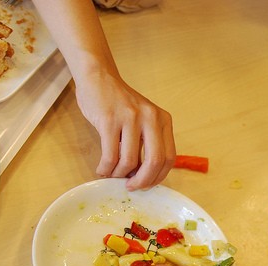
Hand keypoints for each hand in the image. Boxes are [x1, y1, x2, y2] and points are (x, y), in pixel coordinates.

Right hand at [75, 71, 175, 189]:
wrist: (98, 77)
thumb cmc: (119, 103)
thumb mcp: (143, 119)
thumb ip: (147, 142)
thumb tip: (143, 175)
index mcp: (162, 120)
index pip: (169, 157)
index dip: (159, 176)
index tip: (147, 184)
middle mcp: (151, 118)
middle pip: (155, 161)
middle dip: (143, 181)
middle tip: (131, 187)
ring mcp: (130, 118)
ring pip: (130, 160)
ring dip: (119, 174)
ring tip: (112, 175)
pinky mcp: (109, 120)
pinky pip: (110, 155)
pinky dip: (106, 168)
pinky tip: (102, 170)